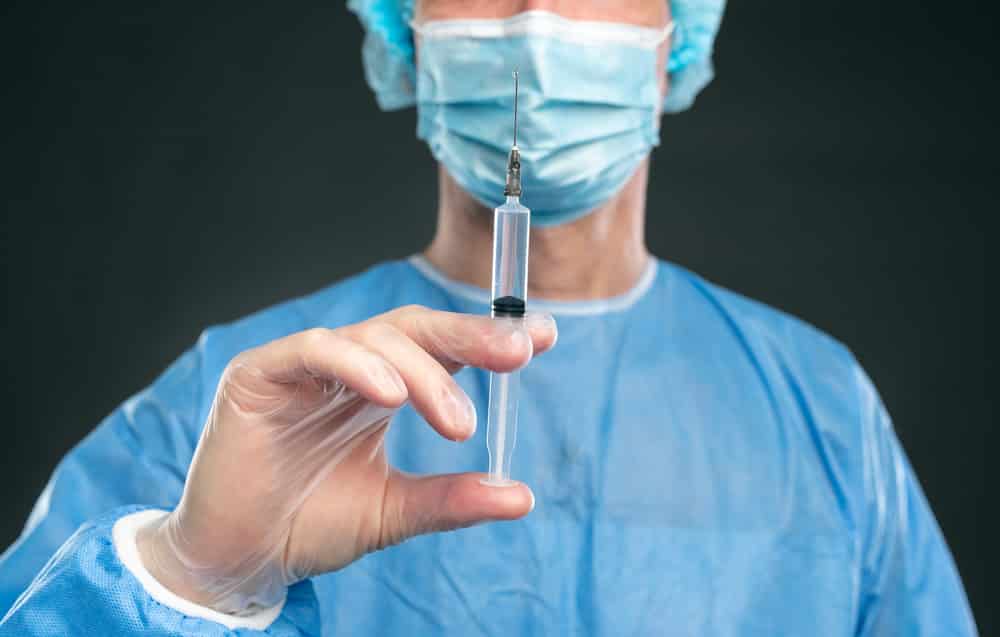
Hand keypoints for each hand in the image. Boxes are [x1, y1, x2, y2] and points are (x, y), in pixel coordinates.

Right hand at [136, 305, 556, 613]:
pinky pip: (315, 349)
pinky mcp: (262, 372)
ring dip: (423, 373)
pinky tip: (391, 396)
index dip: (487, 338)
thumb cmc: (310, 524)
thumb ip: (451, 500)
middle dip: (469, 336)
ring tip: (456, 422)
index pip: (441, 349)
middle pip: (415, 330)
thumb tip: (521, 497)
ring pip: (375, 338)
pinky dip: (357, 364)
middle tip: (517, 352)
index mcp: (381, 390)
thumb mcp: (393, 512)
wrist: (238, 558)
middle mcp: (349, 368)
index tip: (542, 337)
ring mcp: (305, 365)